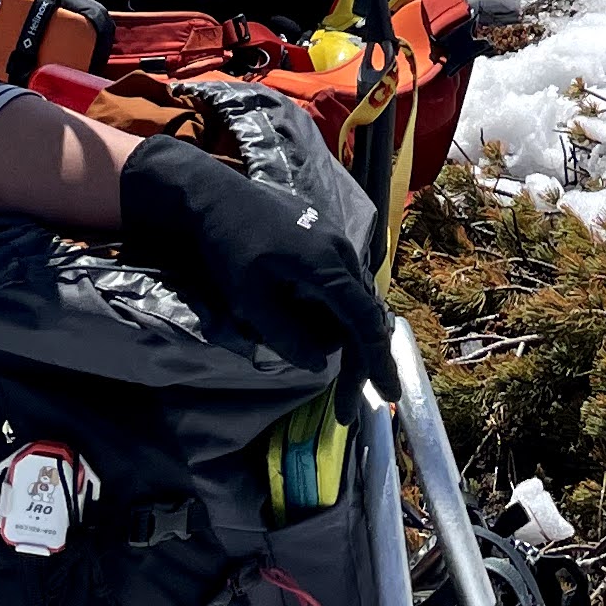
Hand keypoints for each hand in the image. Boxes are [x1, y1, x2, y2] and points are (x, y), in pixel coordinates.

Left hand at [118, 134, 396, 390]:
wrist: (217, 196)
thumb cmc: (231, 246)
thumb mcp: (251, 299)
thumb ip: (287, 335)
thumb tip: (319, 365)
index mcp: (328, 267)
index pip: (364, 322)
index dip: (377, 361)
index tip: (389, 394)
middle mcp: (343, 255)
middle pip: (365, 318)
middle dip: (359, 364)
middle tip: (345, 408)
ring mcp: (337, 246)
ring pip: (354, 304)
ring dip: (343, 340)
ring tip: (314, 363)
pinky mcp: (325, 244)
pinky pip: (342, 288)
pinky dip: (335, 317)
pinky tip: (313, 328)